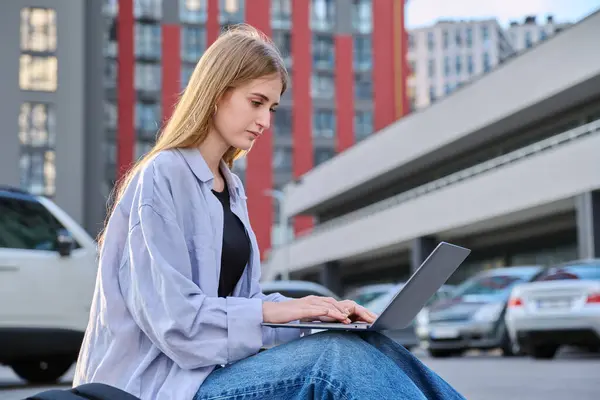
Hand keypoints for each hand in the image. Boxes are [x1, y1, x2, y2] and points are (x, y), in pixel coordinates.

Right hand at [262, 296, 376, 324]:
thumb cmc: (285, 316)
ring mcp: (307, 303)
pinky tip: (338, 317)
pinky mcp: (302, 309)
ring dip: (341, 312)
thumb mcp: (302, 316)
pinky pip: (320, 310)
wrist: (269, 313)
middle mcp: (312, 300)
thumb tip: (324, 322)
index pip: (331, 303)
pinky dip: (331, 313)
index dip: (343, 308)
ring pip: (329, 306)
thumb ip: (313, 317)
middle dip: (346, 310)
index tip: (354, 315)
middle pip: (333, 303)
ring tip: (350, 319)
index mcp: (313, 301)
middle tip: (356, 317)